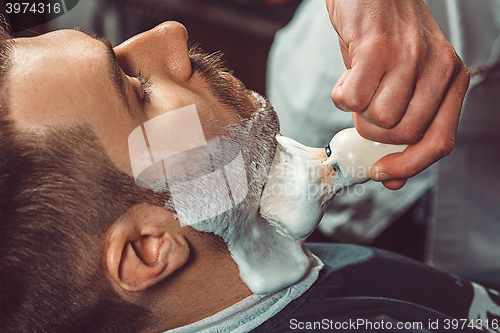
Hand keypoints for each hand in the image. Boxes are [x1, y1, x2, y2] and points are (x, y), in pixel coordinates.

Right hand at [326, 0, 469, 189]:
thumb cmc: (384, 39)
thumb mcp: (403, 82)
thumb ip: (401, 126)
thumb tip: (391, 178)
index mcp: (451, 79)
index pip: (440, 142)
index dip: (409, 166)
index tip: (382, 173)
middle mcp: (438, 67)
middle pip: (404, 135)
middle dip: (374, 134)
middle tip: (363, 112)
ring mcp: (408, 56)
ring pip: (379, 120)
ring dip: (357, 113)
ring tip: (358, 86)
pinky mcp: (376, 48)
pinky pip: (351, 100)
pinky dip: (340, 94)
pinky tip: (348, 74)